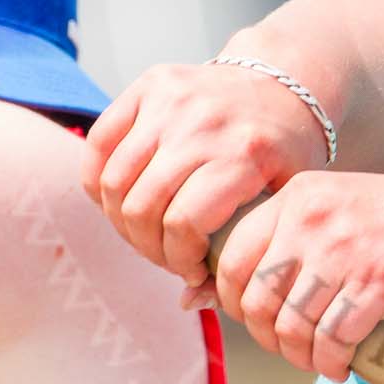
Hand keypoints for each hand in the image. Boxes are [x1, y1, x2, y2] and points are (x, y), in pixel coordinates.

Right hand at [83, 60, 331, 284]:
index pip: (183, 223)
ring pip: (113, 181)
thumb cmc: (285, 150)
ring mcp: (172, 99)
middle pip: (143, 207)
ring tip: (145, 233)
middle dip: (148, 247)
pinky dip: (98, 181)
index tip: (191, 269)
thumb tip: (187, 300)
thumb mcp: (281, 202)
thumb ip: (240, 253)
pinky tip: (122, 200)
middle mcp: (204, 122)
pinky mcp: (149, 85)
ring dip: (121, 221)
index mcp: (245, 153)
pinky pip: (99, 143)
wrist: (285, 82)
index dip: (178, 259)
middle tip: (165, 256)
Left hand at [201, 168, 383, 380]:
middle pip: (253, 298)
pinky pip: (332, 339)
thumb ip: (277, 246)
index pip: (230, 259)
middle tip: (294, 347)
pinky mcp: (379, 281)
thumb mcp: (334, 214)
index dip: (234, 304)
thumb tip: (191, 299)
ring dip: (300, 356)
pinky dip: (332, 362)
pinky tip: (344, 364)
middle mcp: (312, 216)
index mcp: (297, 196)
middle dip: (266, 337)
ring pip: (290, 324)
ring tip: (320, 359)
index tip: (262, 320)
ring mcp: (344, 249)